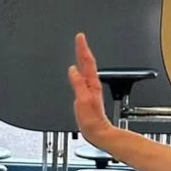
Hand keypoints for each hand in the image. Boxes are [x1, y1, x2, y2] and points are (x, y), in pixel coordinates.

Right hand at [68, 33, 112, 147]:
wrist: (98, 132)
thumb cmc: (92, 120)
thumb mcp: (82, 100)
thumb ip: (78, 84)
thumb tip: (73, 70)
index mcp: (92, 84)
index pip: (87, 62)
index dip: (83, 49)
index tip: (80, 38)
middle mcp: (92, 85)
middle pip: (87, 63)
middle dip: (82, 50)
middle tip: (79, 39)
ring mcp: (91, 90)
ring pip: (86, 69)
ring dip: (83, 58)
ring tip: (79, 50)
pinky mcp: (88, 95)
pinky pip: (84, 78)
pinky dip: (81, 70)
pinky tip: (78, 71)